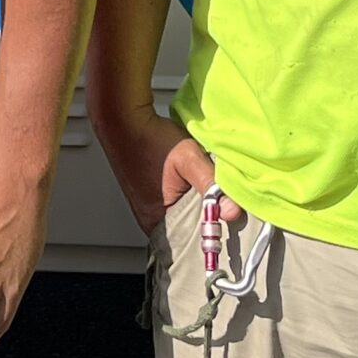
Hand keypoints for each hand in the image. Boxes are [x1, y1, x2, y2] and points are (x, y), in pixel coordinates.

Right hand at [91, 103, 239, 238]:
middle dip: (206, 217)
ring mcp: (147, 205)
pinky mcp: (148, 191)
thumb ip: (212, 183)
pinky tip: (193, 181)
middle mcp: (149, 218)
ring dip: (197, 204)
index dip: (212, 231)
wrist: (123, 117)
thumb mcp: (188, 159)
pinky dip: (187, 194)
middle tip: (223, 204)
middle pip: (187, 228)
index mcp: (155, 220)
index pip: (191, 241)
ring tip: (209, 191)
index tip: (230, 223)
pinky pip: (174, 202)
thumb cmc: (150, 138)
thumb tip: (234, 211)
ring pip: (182, 213)